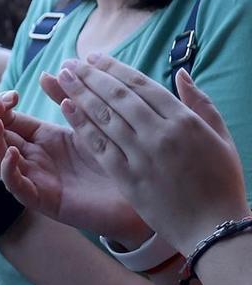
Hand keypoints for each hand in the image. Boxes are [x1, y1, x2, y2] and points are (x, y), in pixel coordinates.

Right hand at [0, 85, 148, 244]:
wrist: (142, 197)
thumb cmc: (119, 161)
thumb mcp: (92, 123)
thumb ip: (69, 99)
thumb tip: (48, 72)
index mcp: (42, 139)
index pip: (7, 119)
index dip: (1, 106)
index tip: (13, 94)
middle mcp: (33, 158)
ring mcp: (36, 179)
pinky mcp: (44, 200)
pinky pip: (16, 187)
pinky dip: (8, 170)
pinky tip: (12, 154)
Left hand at [55, 57, 248, 251]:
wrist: (213, 226)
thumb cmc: (221, 182)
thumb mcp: (220, 137)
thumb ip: (200, 103)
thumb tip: (179, 74)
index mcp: (185, 121)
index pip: (142, 86)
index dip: (115, 69)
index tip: (94, 57)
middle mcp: (161, 134)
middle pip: (118, 97)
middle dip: (91, 76)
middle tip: (70, 63)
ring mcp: (142, 156)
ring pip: (105, 117)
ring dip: (80, 94)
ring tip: (62, 77)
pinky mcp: (127, 177)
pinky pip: (99, 145)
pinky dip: (81, 124)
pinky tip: (65, 108)